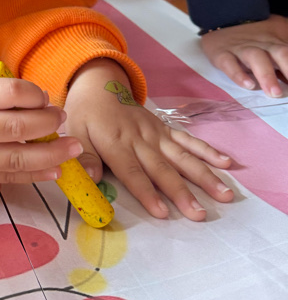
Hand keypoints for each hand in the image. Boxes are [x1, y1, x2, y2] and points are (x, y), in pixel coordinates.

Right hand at [0, 77, 81, 183]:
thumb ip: (4, 95)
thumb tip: (44, 103)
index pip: (10, 93)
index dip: (34, 94)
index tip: (44, 97)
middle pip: (18, 127)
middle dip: (48, 122)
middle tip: (61, 118)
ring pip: (19, 157)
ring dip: (53, 153)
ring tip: (73, 147)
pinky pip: (12, 177)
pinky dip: (38, 174)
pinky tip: (57, 169)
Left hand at [64, 59, 233, 220]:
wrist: (99, 84)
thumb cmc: (85, 114)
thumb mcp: (74, 131)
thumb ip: (84, 155)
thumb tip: (91, 178)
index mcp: (115, 142)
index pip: (132, 172)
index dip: (147, 192)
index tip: (163, 212)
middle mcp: (140, 139)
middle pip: (163, 169)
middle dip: (182, 192)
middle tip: (200, 214)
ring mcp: (156, 133)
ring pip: (183, 156)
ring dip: (204, 176)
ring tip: (224, 194)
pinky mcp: (165, 129)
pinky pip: (188, 140)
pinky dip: (207, 151)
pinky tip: (226, 163)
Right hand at [201, 17, 287, 97]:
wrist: (222, 18)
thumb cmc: (255, 35)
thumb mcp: (279, 34)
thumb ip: (286, 48)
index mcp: (278, 40)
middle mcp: (263, 44)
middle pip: (280, 53)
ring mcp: (241, 48)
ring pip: (256, 58)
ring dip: (266, 75)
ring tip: (274, 93)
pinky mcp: (222, 54)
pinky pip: (229, 63)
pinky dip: (238, 74)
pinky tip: (248, 85)